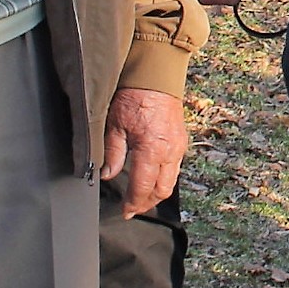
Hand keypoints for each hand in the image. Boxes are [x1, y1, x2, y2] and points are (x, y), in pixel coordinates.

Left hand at [105, 87, 186, 217]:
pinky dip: (163, 177)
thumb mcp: (114, 125)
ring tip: (141, 196)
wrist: (156, 75)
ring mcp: (178, 147)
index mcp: (151, 150)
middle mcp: (169, 152)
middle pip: (162, 190)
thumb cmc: (134, 95)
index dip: (133, 203)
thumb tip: (107, 174)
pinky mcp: (181, 140)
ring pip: (171, 181)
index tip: (124, 212)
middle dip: (147, 203)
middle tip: (133, 208)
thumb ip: (112, 153)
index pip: (142, 188)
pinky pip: (175, 167)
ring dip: (156, 192)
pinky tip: (152, 176)